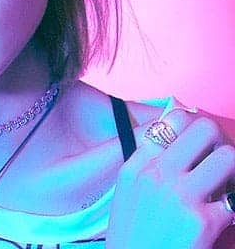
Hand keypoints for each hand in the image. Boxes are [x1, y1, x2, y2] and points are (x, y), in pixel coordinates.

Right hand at [106, 109, 234, 248]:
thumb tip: (178, 136)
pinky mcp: (203, 222)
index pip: (174, 119)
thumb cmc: (133, 234)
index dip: (196, 129)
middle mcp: (157, 173)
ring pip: (228, 158)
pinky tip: (225, 215)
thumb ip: (148, 160)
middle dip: (220, 142)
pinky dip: (234, 206)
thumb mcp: (128, 189)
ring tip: (226, 188)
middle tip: (220, 163)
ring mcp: (180, 195)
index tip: (201, 147)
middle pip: (205, 129)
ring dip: (233, 172)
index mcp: (138, 164)